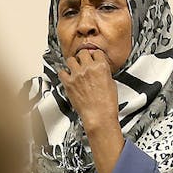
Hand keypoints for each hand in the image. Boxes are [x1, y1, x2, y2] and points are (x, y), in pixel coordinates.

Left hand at [57, 48, 123, 172]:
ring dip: (70, 65)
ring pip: (70, 60)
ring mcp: (77, 75)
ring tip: (72, 72)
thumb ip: (104, 77)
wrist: (99, 120)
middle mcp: (90, 67)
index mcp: (103, 67)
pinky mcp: (68, 85)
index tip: (90, 59)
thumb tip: (101, 73)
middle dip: (80, 58)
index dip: (91, 56)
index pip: (95, 51)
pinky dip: (62, 74)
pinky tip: (65, 79)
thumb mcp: (111, 88)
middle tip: (80, 66)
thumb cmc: (109, 108)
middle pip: (82, 53)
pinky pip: (61, 72)